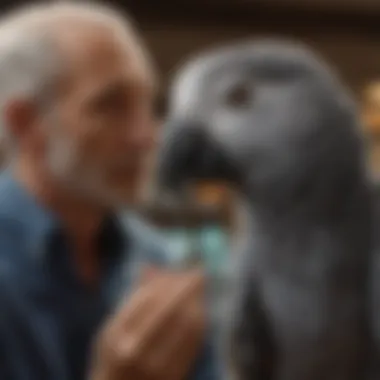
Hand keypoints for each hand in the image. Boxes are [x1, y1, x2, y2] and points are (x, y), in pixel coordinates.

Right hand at [89, 267, 205, 379]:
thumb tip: (148, 265)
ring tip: (200, 288)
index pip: (146, 300)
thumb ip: (132, 298)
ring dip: (196, 302)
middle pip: (169, 311)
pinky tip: (199, 309)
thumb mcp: (113, 326)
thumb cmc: (113, 355)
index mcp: (117, 337)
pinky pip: (193, 343)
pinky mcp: (174, 376)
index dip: (166, 283)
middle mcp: (136, 353)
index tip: (178, 270)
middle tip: (199, 272)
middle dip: (186, 288)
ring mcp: (156, 367)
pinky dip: (199, 321)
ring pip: (185, 326)